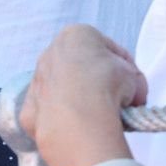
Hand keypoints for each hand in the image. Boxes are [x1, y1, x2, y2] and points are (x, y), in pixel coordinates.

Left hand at [19, 25, 144, 165]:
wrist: (78, 118)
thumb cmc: (106, 87)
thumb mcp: (132, 74)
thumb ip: (130, 77)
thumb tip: (131, 92)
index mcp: (75, 36)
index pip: (107, 49)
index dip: (127, 70)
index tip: (135, 88)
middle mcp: (50, 54)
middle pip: (83, 69)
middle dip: (101, 85)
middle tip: (120, 103)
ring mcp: (37, 82)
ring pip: (65, 91)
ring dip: (82, 102)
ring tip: (102, 119)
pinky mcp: (30, 111)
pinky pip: (52, 115)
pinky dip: (66, 122)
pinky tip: (80, 130)